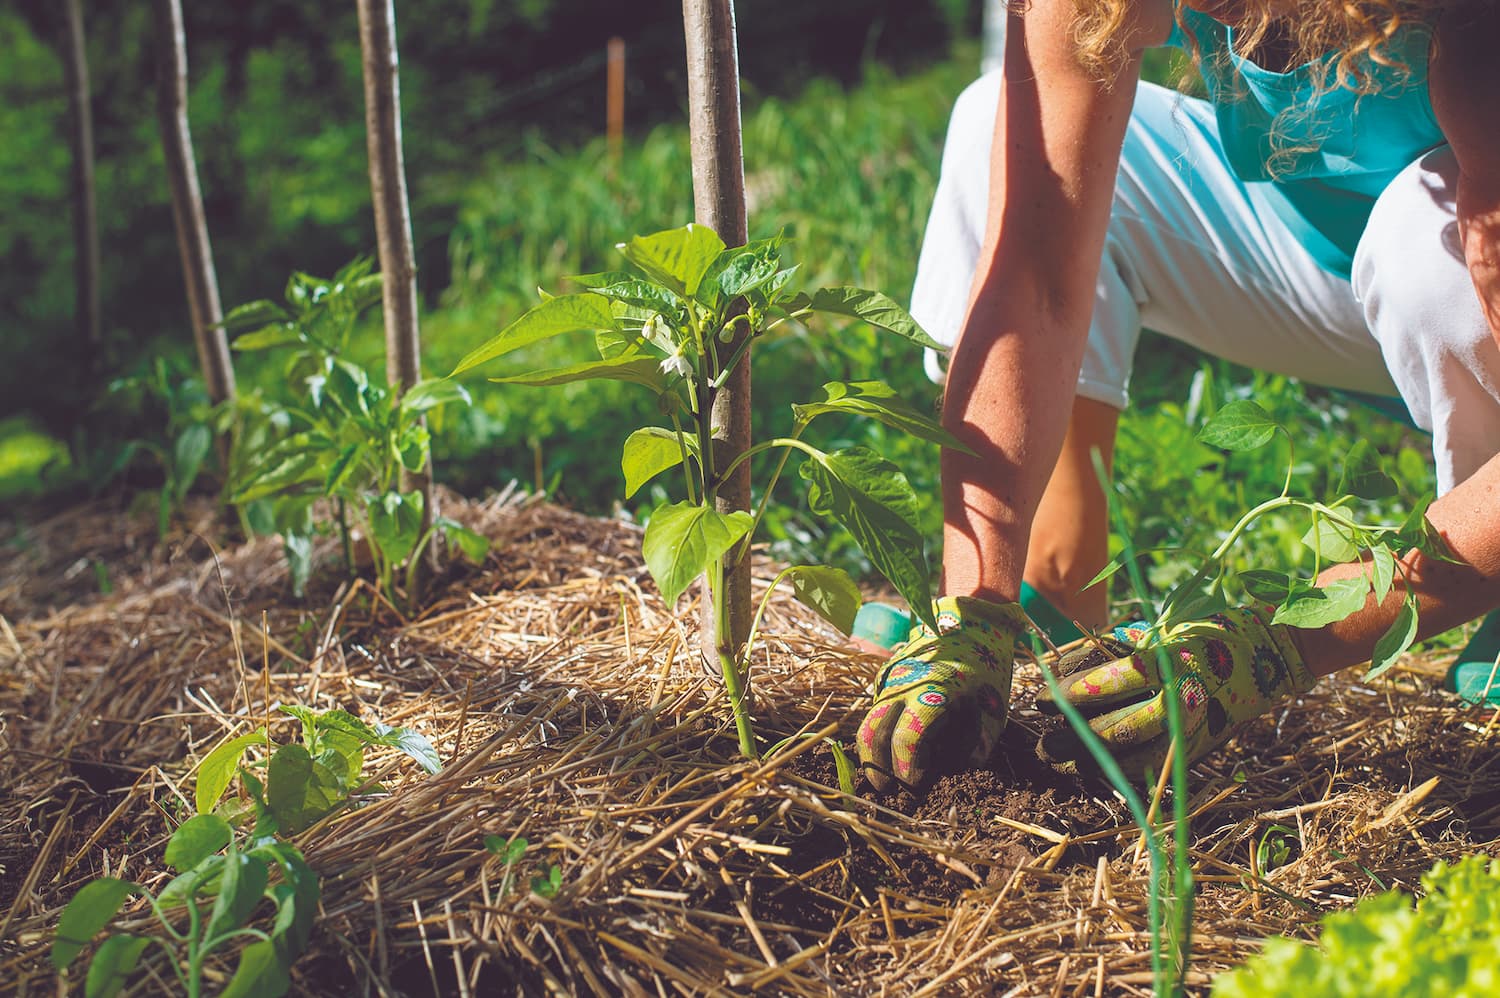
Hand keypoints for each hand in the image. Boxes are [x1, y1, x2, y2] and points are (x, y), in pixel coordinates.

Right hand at [856, 596, 1027, 791]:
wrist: (968, 620)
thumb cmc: (987, 667)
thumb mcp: (994, 707)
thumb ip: (978, 743)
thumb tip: (958, 770)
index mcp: (933, 691)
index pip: (907, 739)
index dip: (908, 769)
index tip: (915, 785)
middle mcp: (903, 684)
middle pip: (872, 733)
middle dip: (876, 768)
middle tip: (886, 790)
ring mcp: (890, 678)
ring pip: (868, 722)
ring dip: (873, 752)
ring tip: (885, 774)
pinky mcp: (884, 675)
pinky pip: (874, 709)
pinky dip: (879, 731)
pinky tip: (891, 746)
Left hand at [1035, 606, 1315, 776]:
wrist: (1266, 654)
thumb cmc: (1199, 635)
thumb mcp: (1153, 633)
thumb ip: (1108, 651)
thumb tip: (1054, 666)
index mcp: (1167, 662)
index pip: (1107, 682)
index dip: (1068, 692)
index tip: (1038, 697)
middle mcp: (1179, 697)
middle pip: (1116, 727)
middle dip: (1073, 736)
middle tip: (1042, 742)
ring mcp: (1192, 727)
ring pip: (1133, 754)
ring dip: (1092, 760)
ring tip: (1061, 760)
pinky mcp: (1199, 746)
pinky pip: (1155, 767)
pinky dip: (1123, 771)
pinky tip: (1097, 770)